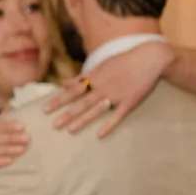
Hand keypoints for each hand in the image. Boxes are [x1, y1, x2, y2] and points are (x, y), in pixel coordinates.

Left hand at [46, 40, 174, 137]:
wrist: (149, 59)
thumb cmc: (123, 61)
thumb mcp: (101, 65)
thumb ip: (83, 76)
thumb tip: (65, 83)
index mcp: (95, 78)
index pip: (72, 91)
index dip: (59, 100)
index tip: (45, 109)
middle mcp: (102, 88)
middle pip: (81, 102)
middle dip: (67, 113)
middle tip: (53, 125)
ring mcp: (116, 96)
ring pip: (96, 110)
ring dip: (82, 120)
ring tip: (70, 130)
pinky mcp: (129, 102)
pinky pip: (117, 116)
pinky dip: (109, 125)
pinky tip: (100, 135)